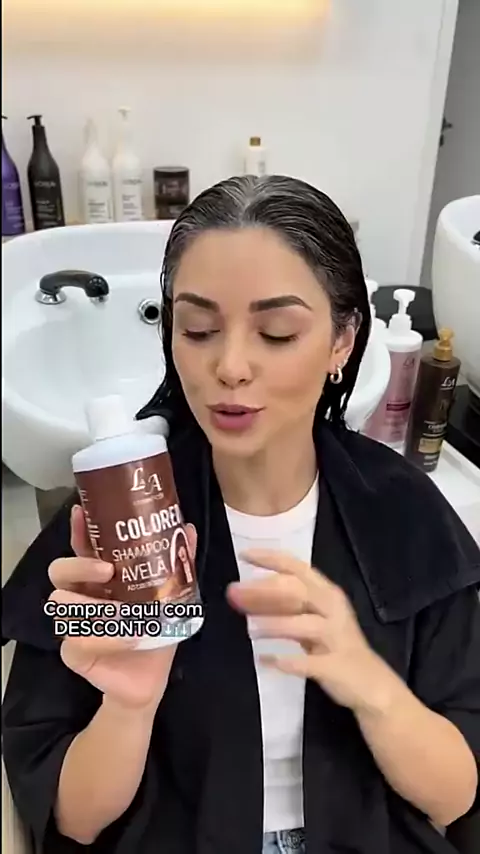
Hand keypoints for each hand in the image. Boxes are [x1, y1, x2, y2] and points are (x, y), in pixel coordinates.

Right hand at [48, 505, 196, 710]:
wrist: (152, 676)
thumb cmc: (155, 630)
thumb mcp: (171, 594)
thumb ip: (177, 562)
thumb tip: (188, 527)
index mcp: (101, 576)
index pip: (82, 547)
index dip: (78, 530)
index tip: (81, 512)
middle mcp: (82, 595)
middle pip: (60, 571)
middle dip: (80, 566)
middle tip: (107, 570)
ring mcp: (73, 624)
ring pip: (62, 604)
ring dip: (96, 607)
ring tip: (125, 612)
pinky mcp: (73, 652)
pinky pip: (79, 640)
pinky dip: (109, 638)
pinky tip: (132, 637)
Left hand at [227, 549, 397, 713]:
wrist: (372, 685)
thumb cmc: (336, 646)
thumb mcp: (314, 619)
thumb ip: (287, 606)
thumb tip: (247, 595)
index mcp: (328, 594)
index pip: (297, 568)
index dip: (271, 559)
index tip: (244, 554)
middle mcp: (333, 610)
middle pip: (298, 592)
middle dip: (264, 591)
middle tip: (234, 594)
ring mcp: (336, 638)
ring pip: (303, 624)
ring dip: (275, 625)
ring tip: (249, 629)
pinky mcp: (334, 665)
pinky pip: (307, 662)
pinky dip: (286, 661)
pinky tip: (265, 660)